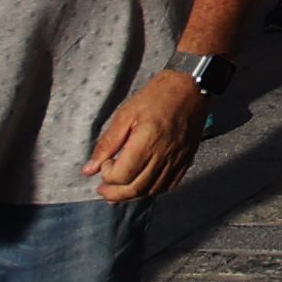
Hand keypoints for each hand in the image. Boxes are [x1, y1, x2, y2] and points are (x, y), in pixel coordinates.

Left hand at [82, 70, 208, 201]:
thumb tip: (89, 169)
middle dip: (114, 194)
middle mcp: (163, 156)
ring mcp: (177, 160)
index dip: (107, 175)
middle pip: (135, 188)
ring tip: (120, 189)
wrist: (192, 87)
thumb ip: (107, 143)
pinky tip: (144, 183)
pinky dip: (153, 190)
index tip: (104, 163)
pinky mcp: (186, 160)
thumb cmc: (158, 96)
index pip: (122, 175)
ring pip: (152, 190)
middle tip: (103, 189)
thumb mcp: (126, 114)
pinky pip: (169, 185)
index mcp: (146, 142)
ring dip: (132, 194)